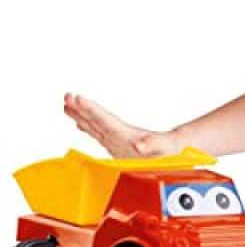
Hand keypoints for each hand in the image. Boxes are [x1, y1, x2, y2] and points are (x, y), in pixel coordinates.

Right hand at [64, 93, 181, 158]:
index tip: (75, 98)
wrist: (175, 150)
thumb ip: (150, 145)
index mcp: (126, 134)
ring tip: (66, 105)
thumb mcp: (160, 148)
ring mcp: (117, 138)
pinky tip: (79, 123)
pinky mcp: (117, 146)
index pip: (104, 119)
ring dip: (80, 115)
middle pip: (97, 118)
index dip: (89, 109)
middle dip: (81, 108)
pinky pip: (97, 133)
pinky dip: (86, 127)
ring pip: (94, 124)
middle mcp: (119, 133)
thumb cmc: (168, 150)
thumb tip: (140, 145)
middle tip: (67, 96)